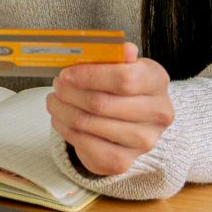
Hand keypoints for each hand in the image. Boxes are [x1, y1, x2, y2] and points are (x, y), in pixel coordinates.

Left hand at [46, 43, 172, 175]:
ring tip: (54, 101)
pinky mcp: (124, 161)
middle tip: (57, 86)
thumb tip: (124, 49)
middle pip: (102, 104)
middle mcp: (157, 114)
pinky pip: (86, 146)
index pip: (124, 79)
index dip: (89, 76)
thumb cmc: (124, 87)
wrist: (136, 120)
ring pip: (89, 124)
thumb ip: (117, 55)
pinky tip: (62, 119)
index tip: (66, 74)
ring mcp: (143, 141)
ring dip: (63, 111)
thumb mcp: (123, 65)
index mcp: (157, 81)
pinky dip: (66, 130)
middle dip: (70, 93)